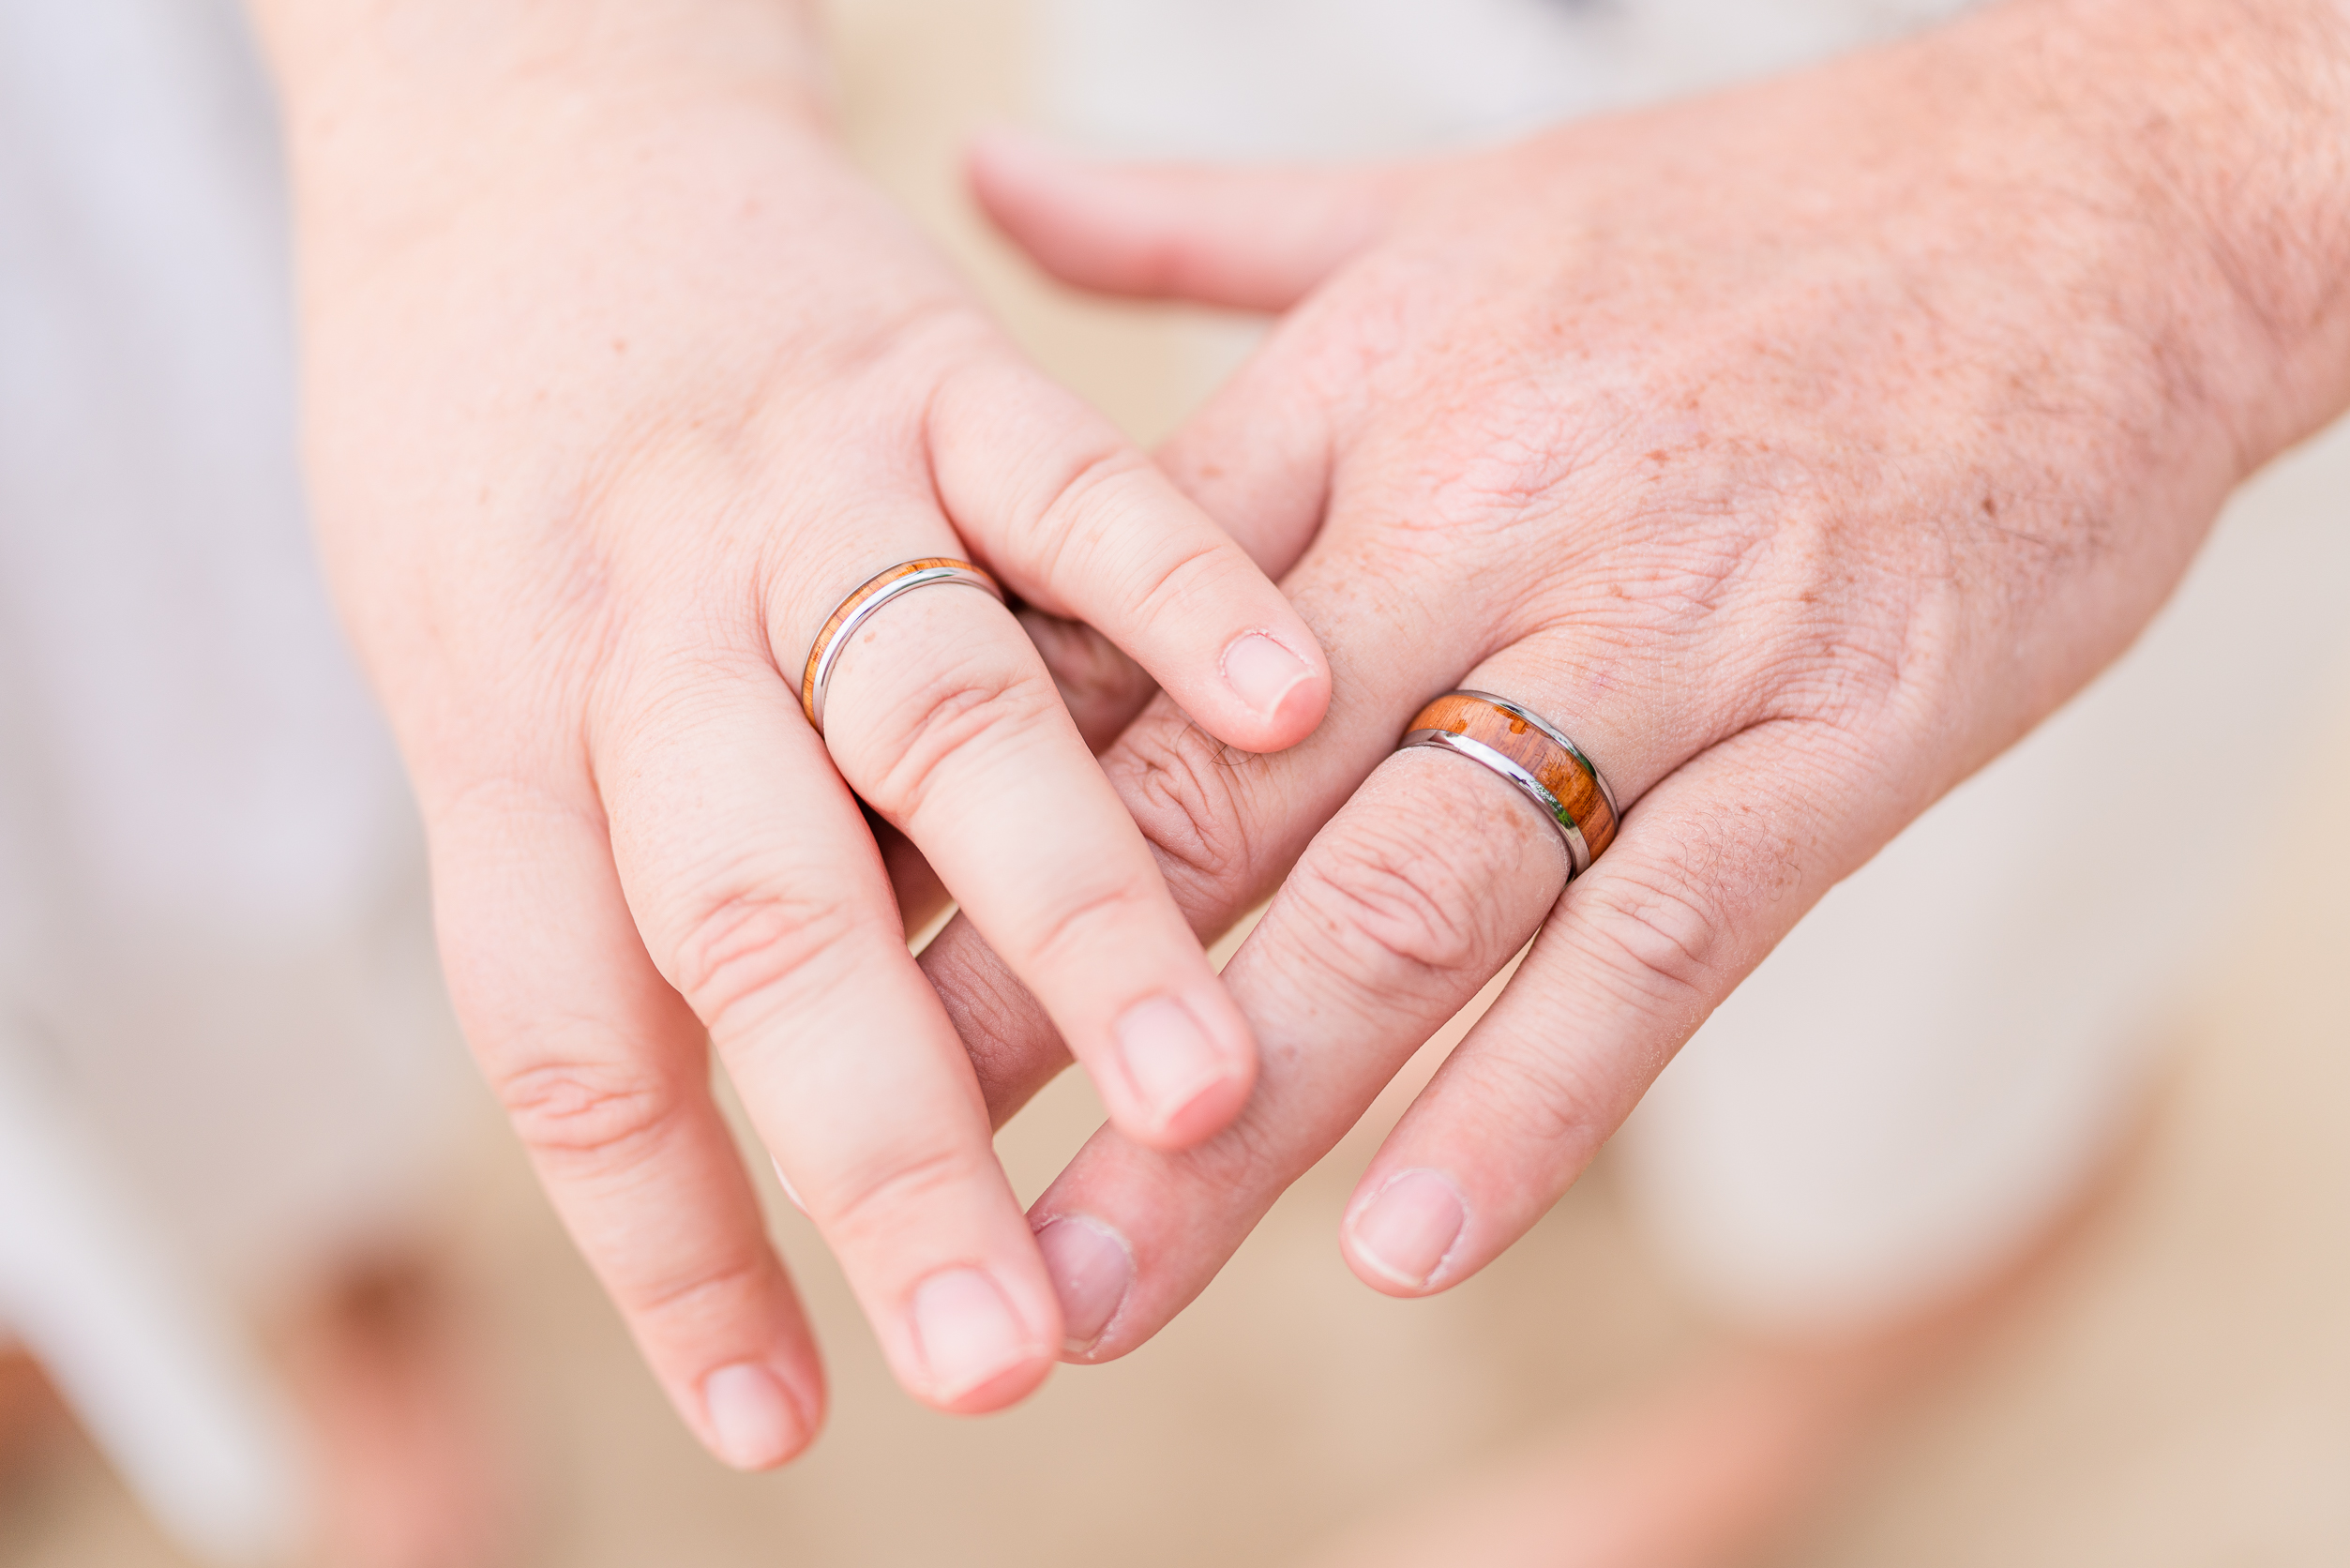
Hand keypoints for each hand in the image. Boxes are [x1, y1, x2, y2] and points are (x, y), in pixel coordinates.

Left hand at [250, 0, 1330, 1460]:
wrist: (516, 110)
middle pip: (759, 918)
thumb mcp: (454, 643)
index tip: (787, 1424)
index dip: (671, 1250)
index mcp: (506, 715)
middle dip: (893, 1155)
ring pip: (940, 715)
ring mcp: (798, 484)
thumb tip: (653, 1150)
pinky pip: (1066, 475)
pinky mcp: (937, 359)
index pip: (574, 1036)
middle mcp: (643, 618)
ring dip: (1079, 915)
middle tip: (1005, 1352)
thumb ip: (564, 868)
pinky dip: (1175, 590)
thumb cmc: (480, 418)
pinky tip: (1298, 708)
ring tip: (1202, 1096)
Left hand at [929, 0, 2349, 1354]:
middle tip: (886, 1180)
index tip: (822, 954)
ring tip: (1095, 1277)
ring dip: (1237, 1107)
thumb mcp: (1430, 208)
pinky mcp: (1844, 728)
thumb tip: (981, 184)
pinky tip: (1413, 1238)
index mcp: (1360, 403)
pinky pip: (1666, 934)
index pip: (1099, 633)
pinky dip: (1538, 1098)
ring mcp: (1667, 634)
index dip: (948, 808)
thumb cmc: (1746, 218)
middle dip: (1033, 1008)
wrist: (2090, 194)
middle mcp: (1482, 521)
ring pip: (1408, 898)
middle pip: (1208, 801)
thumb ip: (1187, 234)